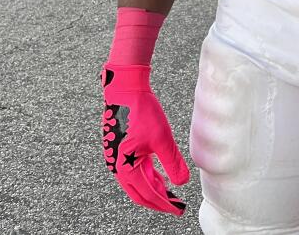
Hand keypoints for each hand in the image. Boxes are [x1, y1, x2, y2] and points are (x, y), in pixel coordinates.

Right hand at [101, 63, 189, 214]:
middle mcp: (117, 166)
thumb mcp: (161, 138)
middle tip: (176, 206)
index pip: (148, 195)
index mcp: (125, 168)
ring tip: (171, 193)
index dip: (165, 204)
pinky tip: (160, 176)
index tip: (179, 210)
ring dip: (153, 189)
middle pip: (139, 193)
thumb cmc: (140, 111)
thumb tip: (182, 183)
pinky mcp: (120, 149)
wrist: (124, 89)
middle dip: (158, 201)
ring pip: (137, 182)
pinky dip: (148, 176)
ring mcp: (116, 158)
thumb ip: (172, 162)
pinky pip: (134, 170)